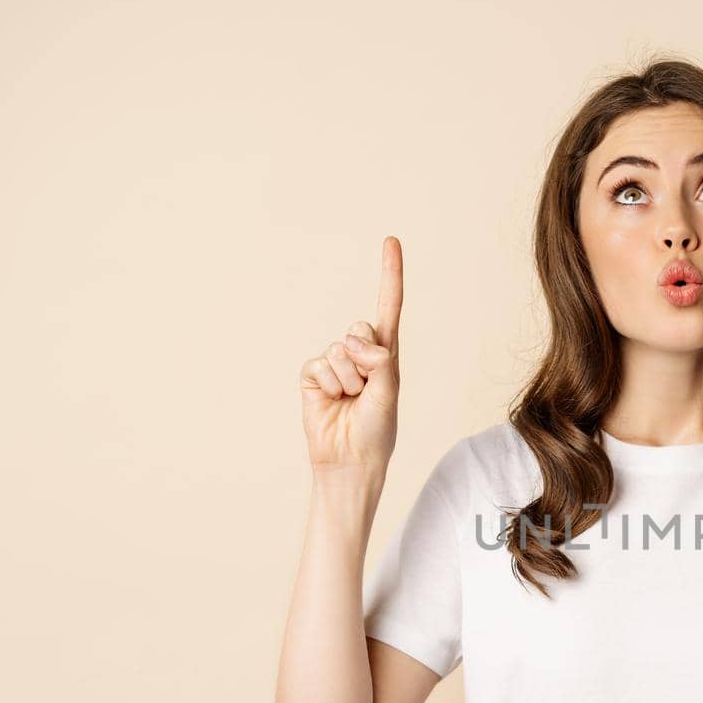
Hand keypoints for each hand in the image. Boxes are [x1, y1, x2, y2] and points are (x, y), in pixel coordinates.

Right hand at [299, 236, 403, 473]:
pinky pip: (318, 364)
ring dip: (348, 380)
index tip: (391, 240)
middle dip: (365, 358)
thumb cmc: (376, 432)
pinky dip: (327, 384)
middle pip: (359, 329)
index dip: (389, 274)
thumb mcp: (389, 394)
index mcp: (386, 355)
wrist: (349, 461)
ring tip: (350, 402)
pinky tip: (331, 402)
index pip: (389, 307)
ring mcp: (335, 364)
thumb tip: (357, 342)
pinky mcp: (312, 375)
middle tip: (366, 390)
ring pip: (339, 350)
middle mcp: (360, 354)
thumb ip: (381, 362)